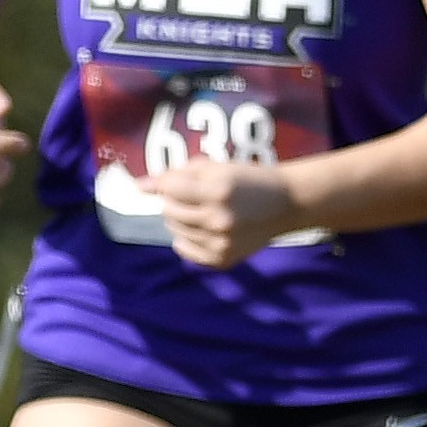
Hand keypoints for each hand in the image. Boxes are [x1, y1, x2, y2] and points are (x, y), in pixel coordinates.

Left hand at [144, 162, 299, 267]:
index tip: (162, 182)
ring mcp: (221, 243)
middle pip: (169, 210)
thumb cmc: (249, 179)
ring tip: (200, 210)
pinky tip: (201, 228)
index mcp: (219, 190)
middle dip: (174, 200)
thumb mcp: (217, 167)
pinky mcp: (223, 259)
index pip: (169, 188)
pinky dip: (186, 238)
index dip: (164, 183)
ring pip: (175, 229)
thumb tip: (140, 185)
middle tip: (192, 195)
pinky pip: (184, 249)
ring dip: (180, 218)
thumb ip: (179, 173)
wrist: (286, 204)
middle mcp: (218, 219)